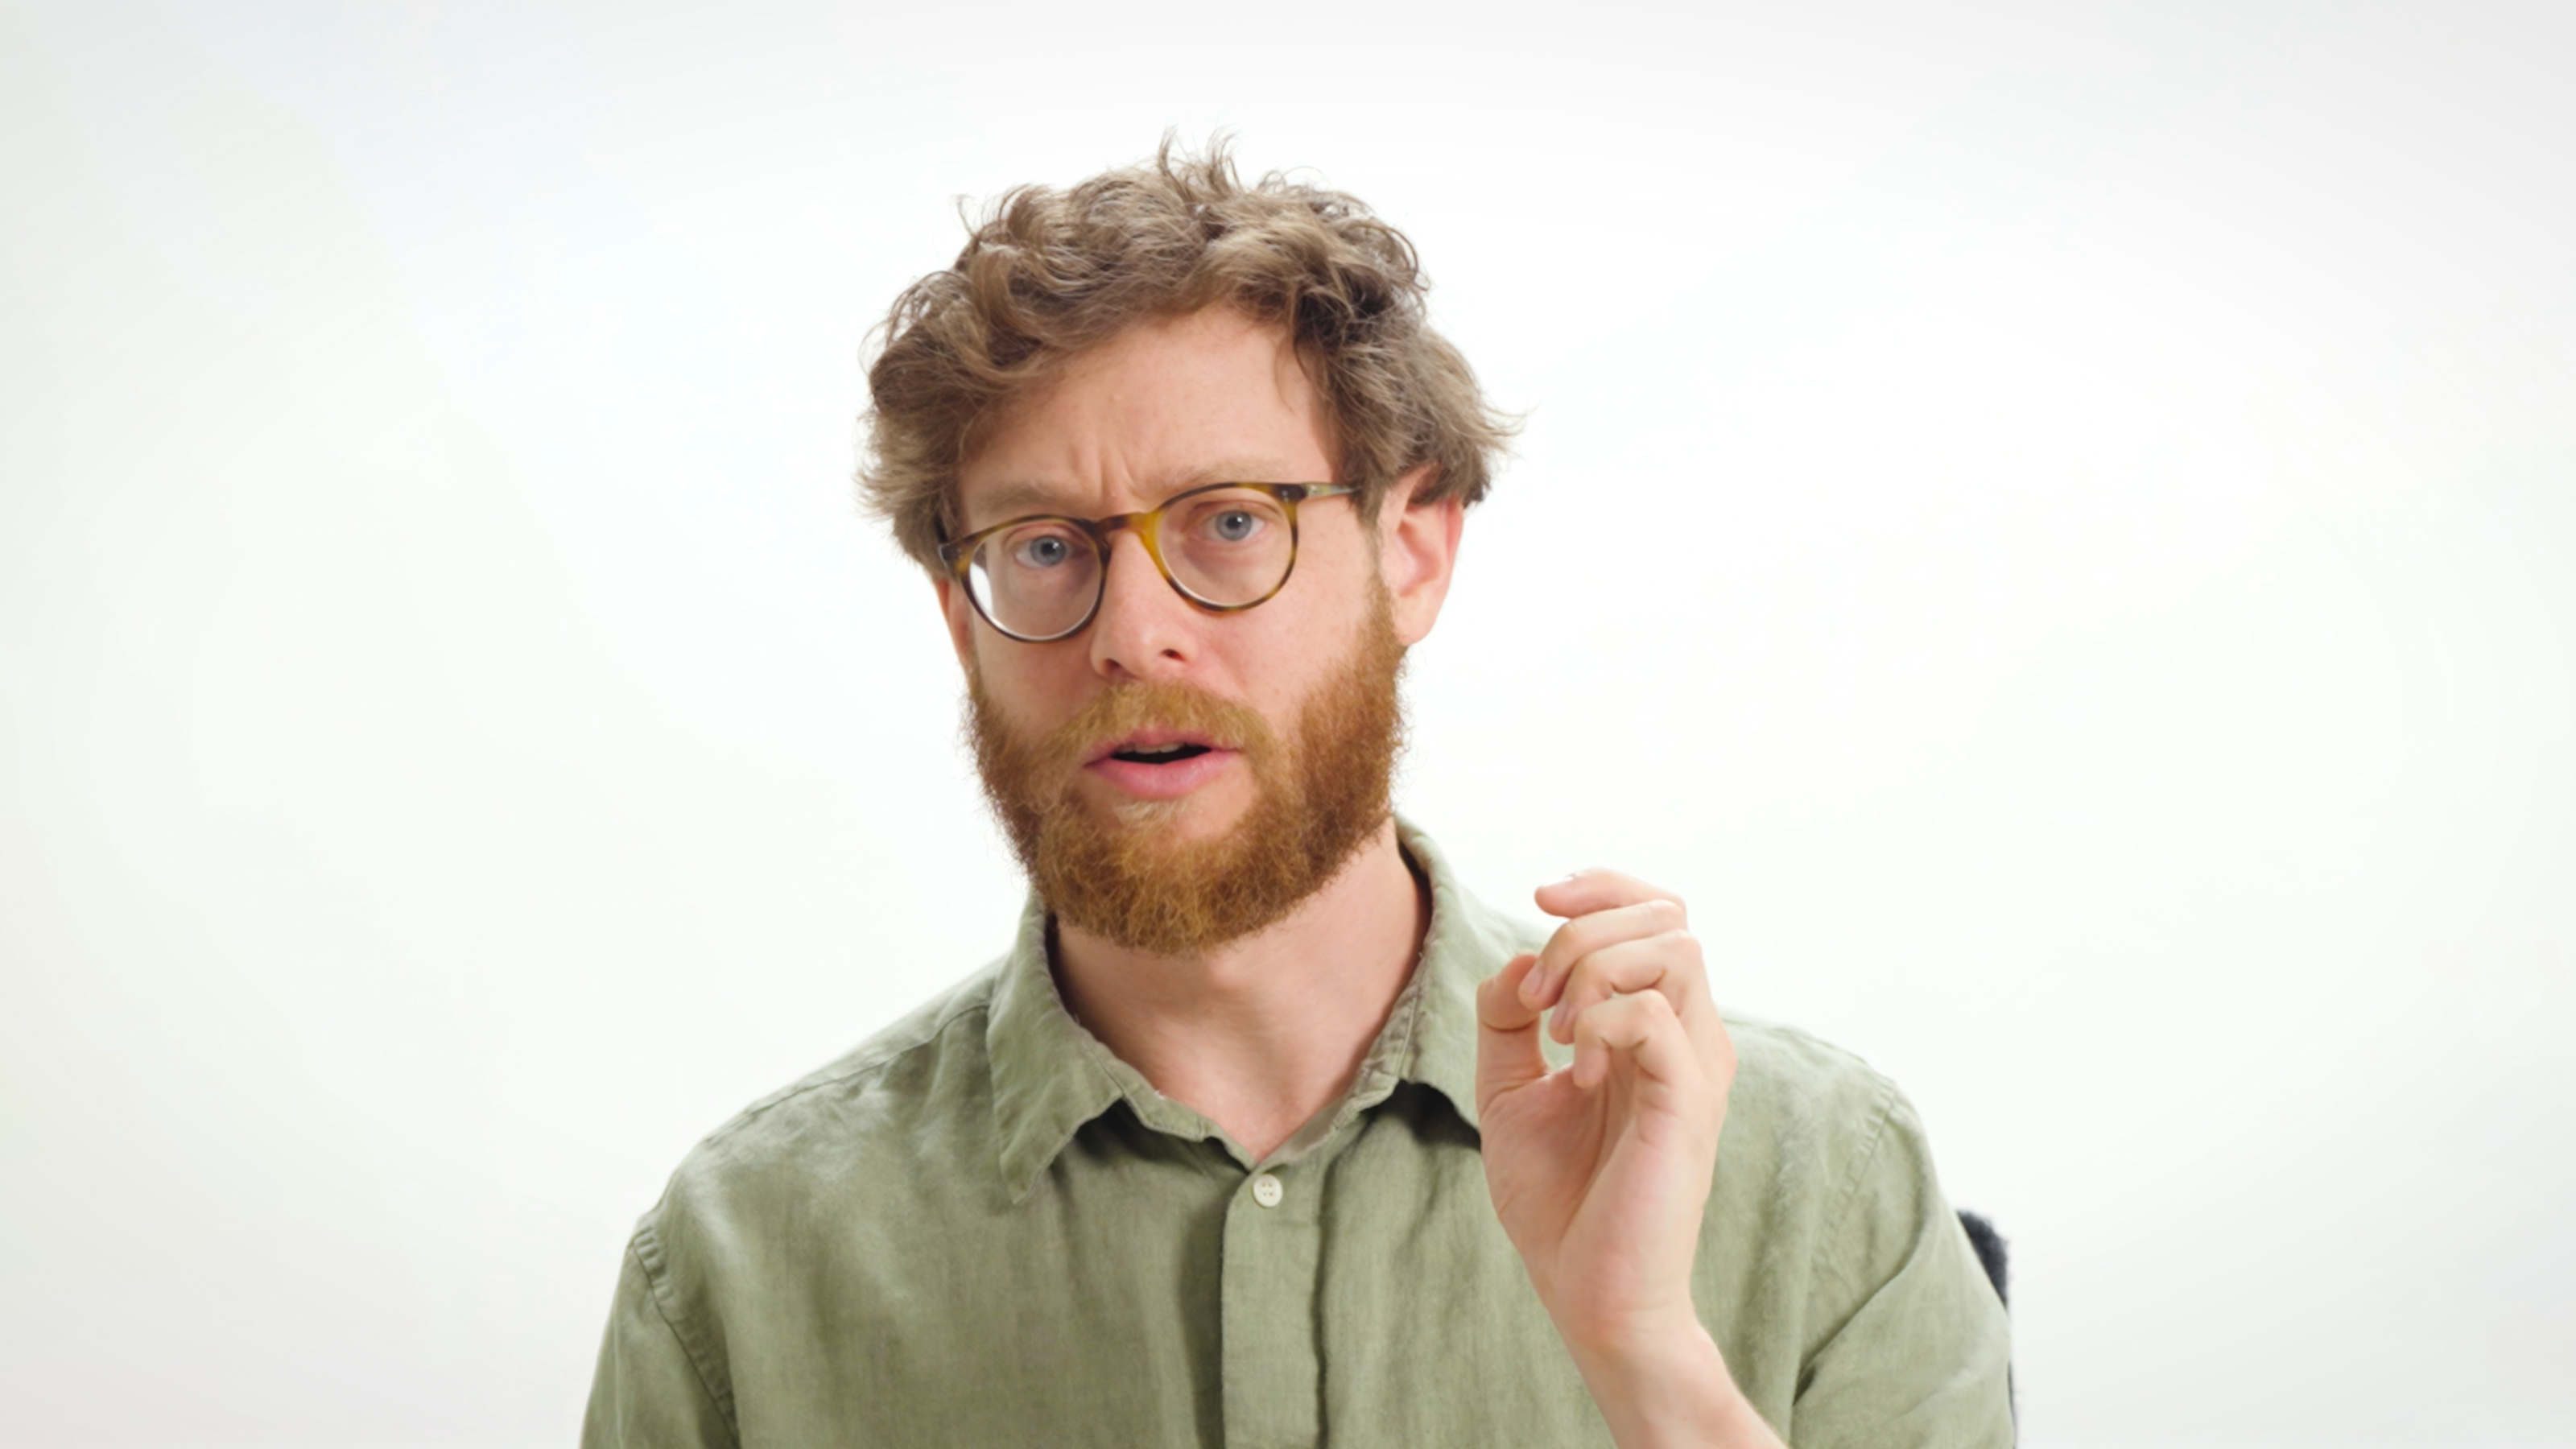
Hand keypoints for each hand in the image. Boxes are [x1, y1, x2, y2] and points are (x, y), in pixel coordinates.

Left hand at [1478, 871, 1764, 1445]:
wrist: (1588, 1294)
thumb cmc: (1559, 1201)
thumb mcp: (1509, 1090)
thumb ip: (1507, 1018)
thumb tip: (1513, 959)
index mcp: (1653, 1028)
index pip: (1657, 913)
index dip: (1601, 887)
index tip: (1538, 898)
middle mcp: (1688, 1038)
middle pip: (1669, 916)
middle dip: (1585, 927)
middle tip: (1534, 997)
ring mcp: (1695, 1069)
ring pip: (1674, 949)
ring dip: (1593, 968)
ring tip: (1554, 1029)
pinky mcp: (1689, 1105)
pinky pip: (1656, 1016)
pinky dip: (1601, 1020)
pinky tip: (1574, 1068)